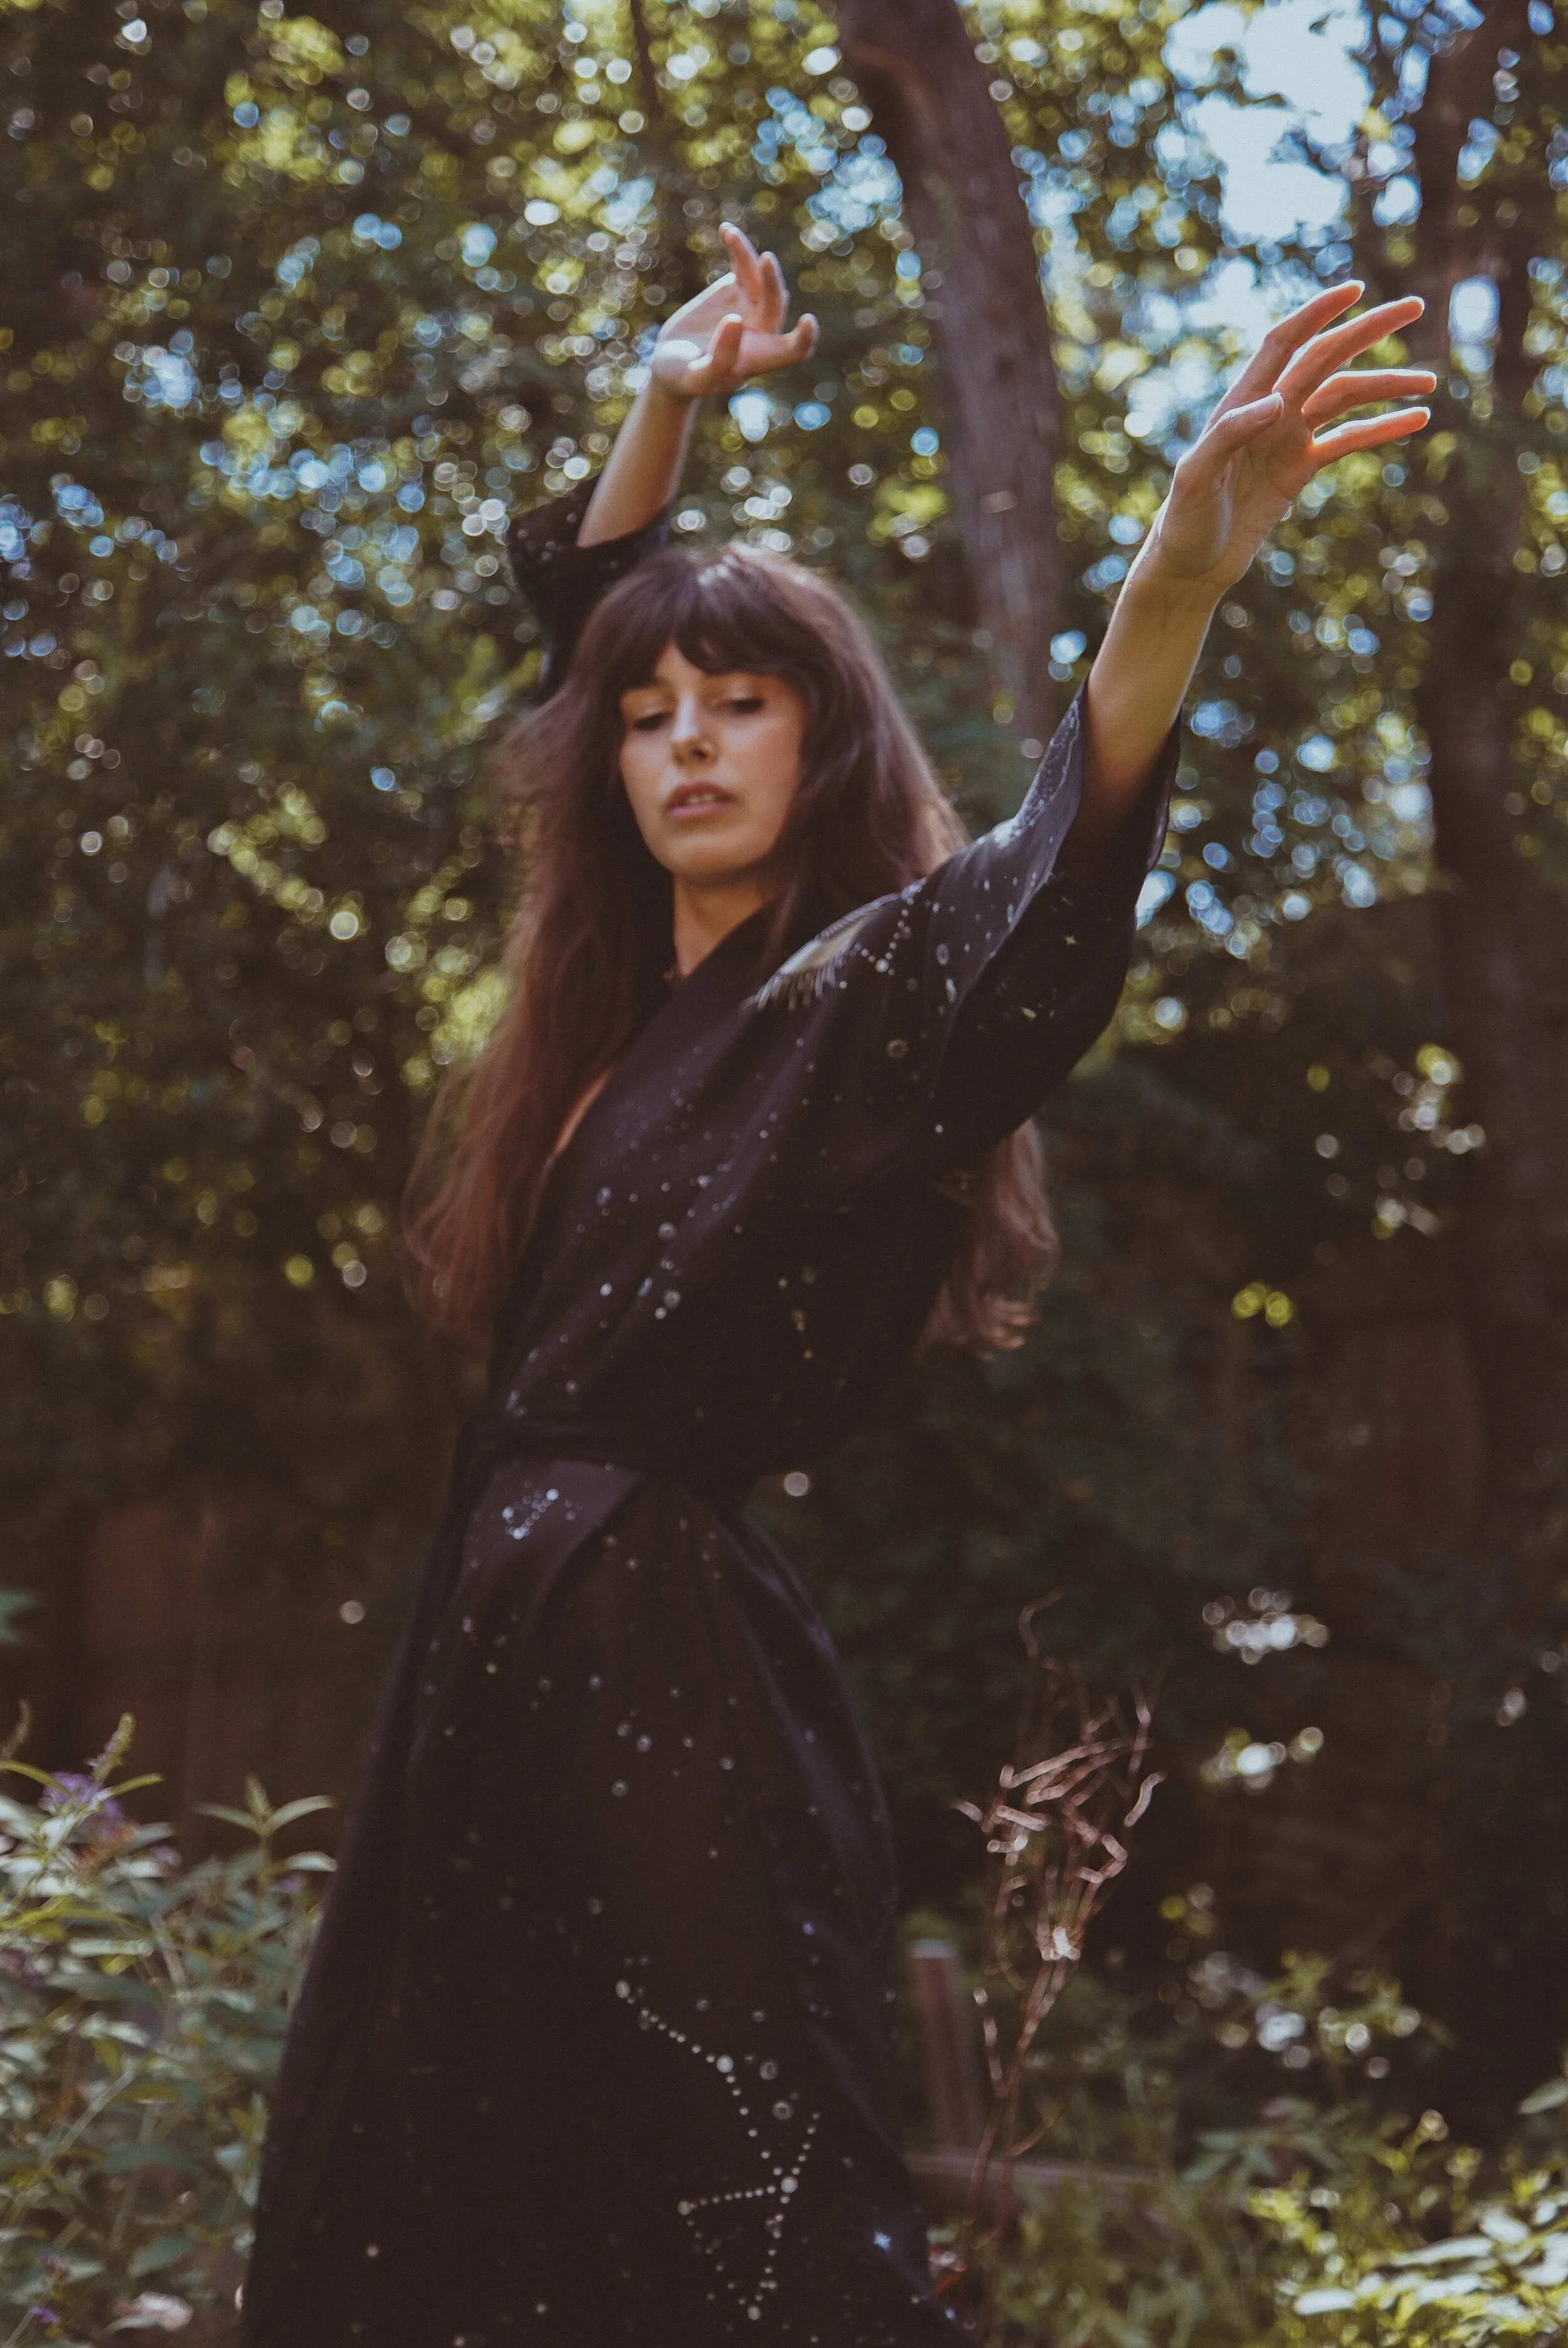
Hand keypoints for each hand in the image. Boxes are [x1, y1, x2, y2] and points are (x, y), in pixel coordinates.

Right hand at [649, 221, 817, 403]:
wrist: (669, 363)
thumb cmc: (685, 379)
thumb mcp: (698, 377)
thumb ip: (720, 357)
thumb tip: (735, 319)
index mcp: (761, 357)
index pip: (795, 348)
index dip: (805, 337)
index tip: (807, 320)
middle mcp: (762, 329)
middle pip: (777, 302)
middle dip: (772, 282)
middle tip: (765, 260)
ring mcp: (750, 305)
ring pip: (760, 277)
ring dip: (749, 257)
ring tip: (731, 236)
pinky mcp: (734, 288)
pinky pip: (742, 264)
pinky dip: (737, 248)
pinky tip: (726, 231)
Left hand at [1141, 283, 1435, 600]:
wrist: (1189, 567)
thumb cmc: (1183, 524)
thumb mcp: (1196, 481)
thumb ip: (1227, 437)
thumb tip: (1276, 402)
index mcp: (1241, 404)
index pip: (1284, 344)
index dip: (1317, 314)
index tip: (1355, 291)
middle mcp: (1269, 413)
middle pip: (1326, 359)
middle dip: (1368, 331)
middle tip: (1415, 307)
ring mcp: (1287, 439)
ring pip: (1345, 397)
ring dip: (1386, 387)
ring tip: (1429, 384)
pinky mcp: (1299, 469)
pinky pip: (1348, 440)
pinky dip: (1380, 428)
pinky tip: (1416, 420)